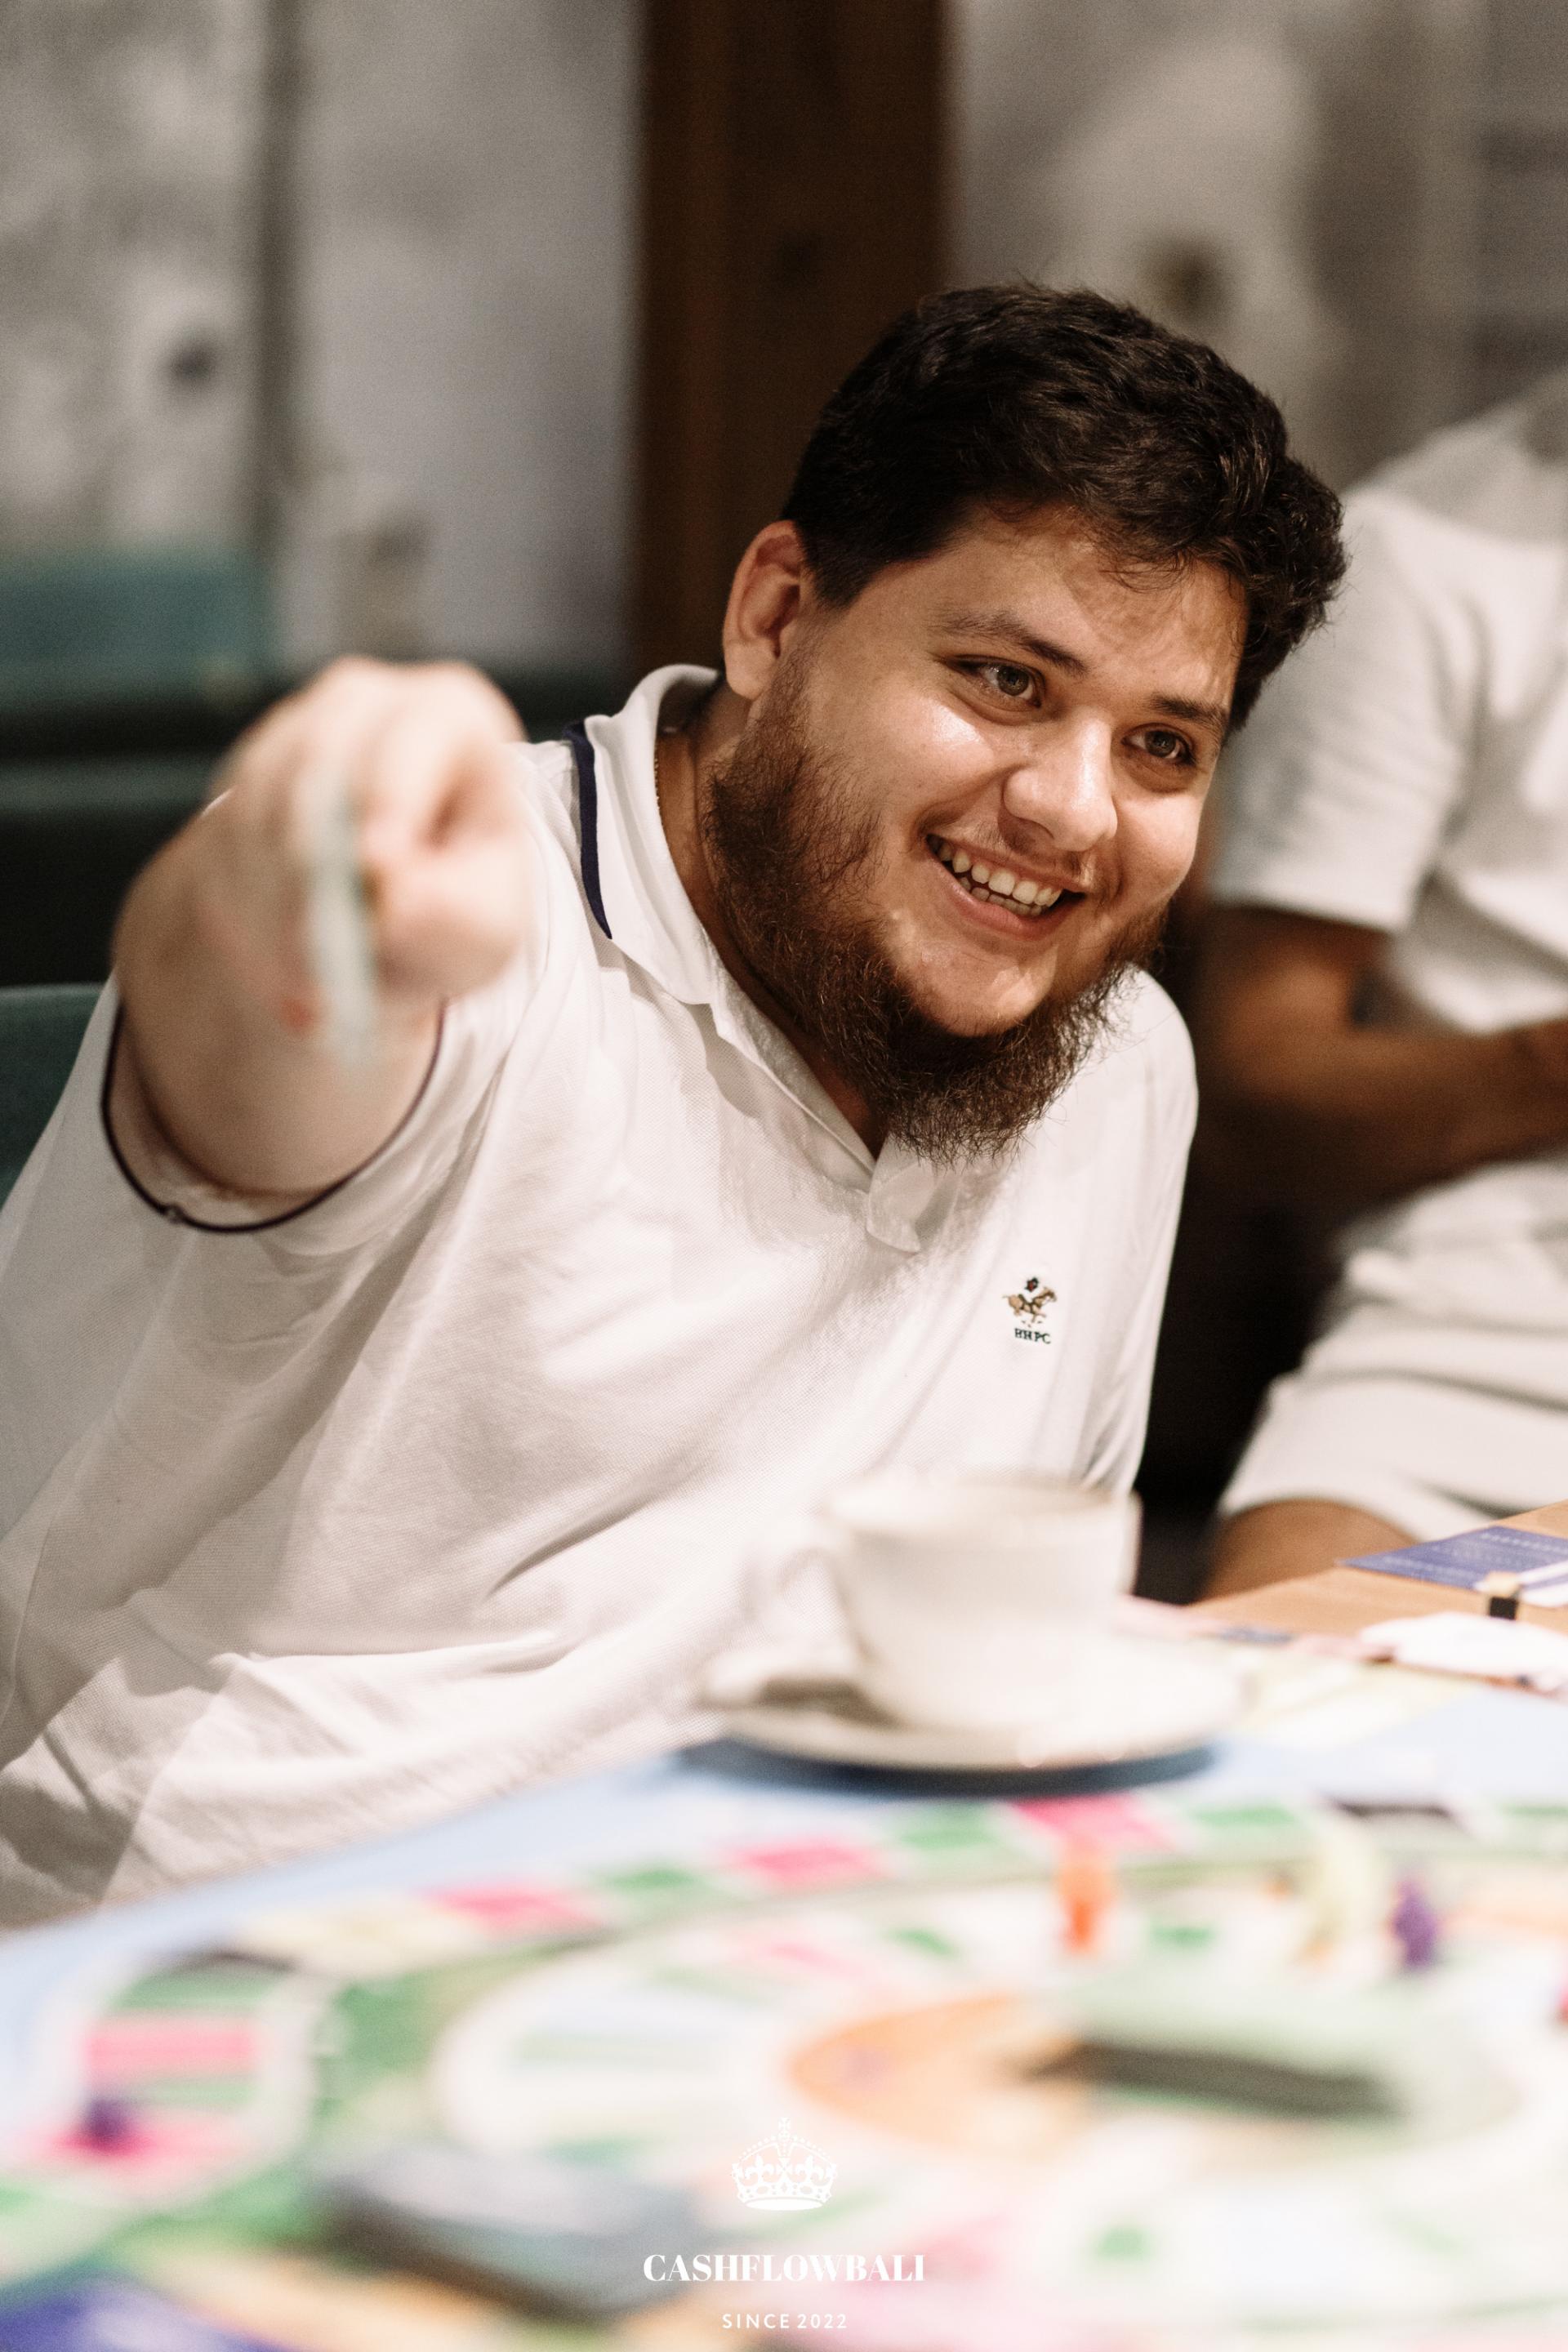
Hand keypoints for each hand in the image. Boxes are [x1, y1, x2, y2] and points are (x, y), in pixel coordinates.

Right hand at [197, 658, 527, 1038]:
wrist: (391, 913)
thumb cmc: (458, 906)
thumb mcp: (485, 926)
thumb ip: (454, 917)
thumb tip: (395, 899)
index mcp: (453, 717)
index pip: (411, 742)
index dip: (388, 799)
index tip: (378, 865)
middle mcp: (366, 701)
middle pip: (316, 765)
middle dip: (315, 869)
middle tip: (319, 960)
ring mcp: (292, 728)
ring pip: (257, 808)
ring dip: (275, 905)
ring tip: (309, 984)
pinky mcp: (240, 776)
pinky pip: (222, 842)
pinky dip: (246, 913)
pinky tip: (280, 965)